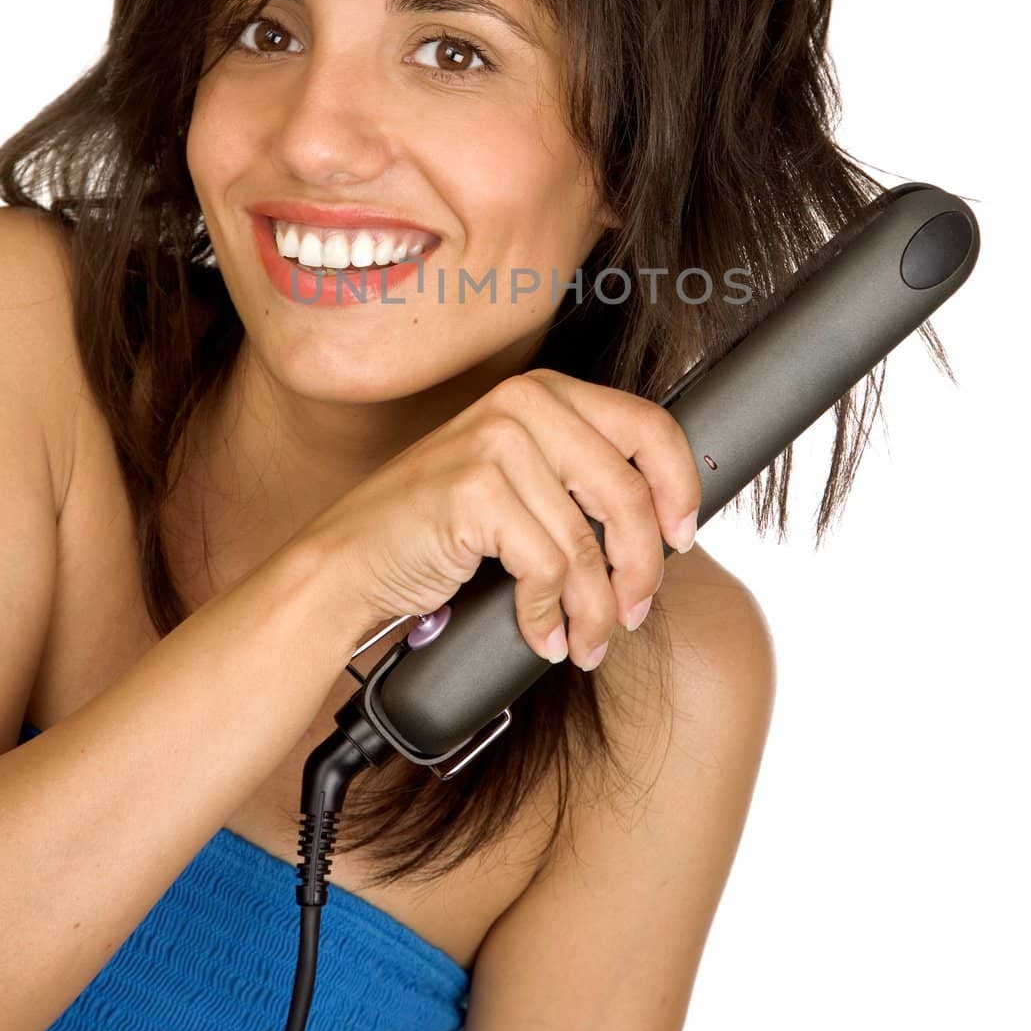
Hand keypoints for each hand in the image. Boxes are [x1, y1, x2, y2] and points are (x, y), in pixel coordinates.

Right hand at [293, 367, 701, 671]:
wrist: (348, 564)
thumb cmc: (436, 529)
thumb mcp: (518, 483)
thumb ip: (578, 480)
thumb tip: (663, 520)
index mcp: (543, 392)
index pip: (648, 426)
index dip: (680, 487)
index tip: (682, 535)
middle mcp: (523, 406)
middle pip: (627, 494)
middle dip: (642, 568)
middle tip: (635, 610)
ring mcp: (496, 445)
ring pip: (588, 545)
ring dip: (597, 610)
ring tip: (589, 638)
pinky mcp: (475, 493)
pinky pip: (547, 570)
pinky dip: (549, 615)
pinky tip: (543, 634)